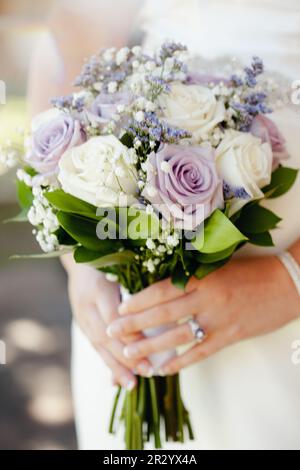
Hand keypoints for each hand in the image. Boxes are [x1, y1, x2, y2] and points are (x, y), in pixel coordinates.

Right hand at [66, 258, 152, 388]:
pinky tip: (118, 381)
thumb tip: (165, 305)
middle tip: (147, 372)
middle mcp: (86, 305)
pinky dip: (107, 364)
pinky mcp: (81, 325)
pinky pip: (95, 347)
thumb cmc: (110, 260)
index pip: (115, 317)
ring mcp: (80, 317)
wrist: (77, 260)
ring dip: (116, 367)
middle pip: (106, 336)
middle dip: (127, 357)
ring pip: (99, 346)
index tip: (151, 346)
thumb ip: (138, 286)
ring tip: (133, 385)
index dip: (132, 333)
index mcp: (98, 288)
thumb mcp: (122, 267)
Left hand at [107, 256, 299, 374]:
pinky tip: (163, 369)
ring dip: (151, 346)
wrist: (286, 284)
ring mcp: (219, 320)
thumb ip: (193, 276)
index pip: (162, 290)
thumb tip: (162, 288)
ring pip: (177, 336)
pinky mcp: (230, 337)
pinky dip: (180, 362)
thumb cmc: (251, 271)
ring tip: (129, 353)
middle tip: (112, 332)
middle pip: (163, 314)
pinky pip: (200, 352)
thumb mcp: (219, 266)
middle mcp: (207, 298)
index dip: (139, 300)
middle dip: (135, 324)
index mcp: (203, 277)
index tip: (119, 308)